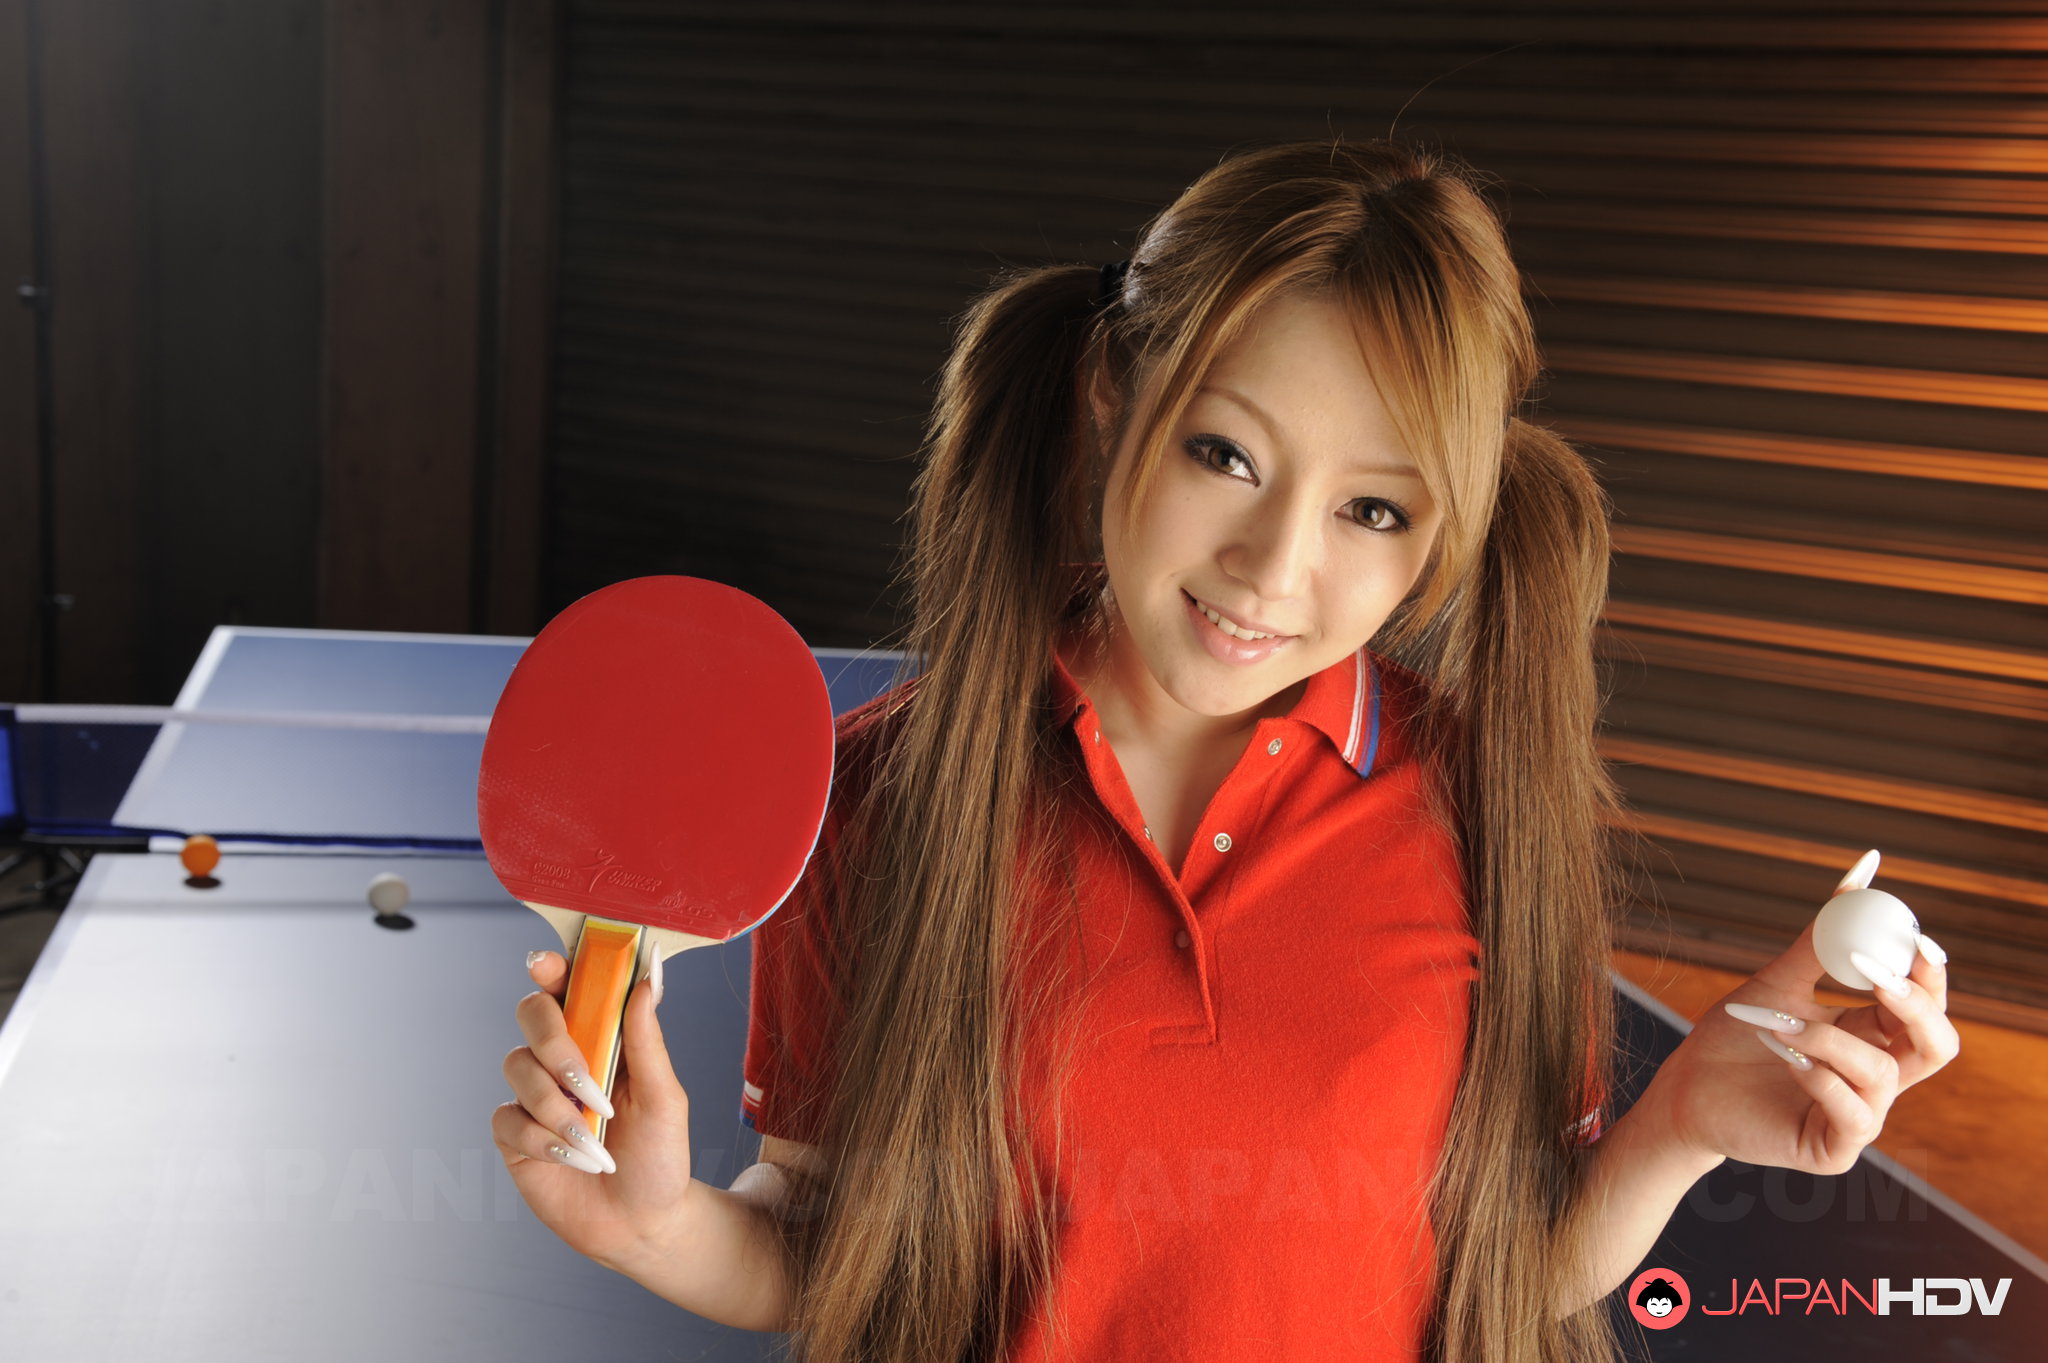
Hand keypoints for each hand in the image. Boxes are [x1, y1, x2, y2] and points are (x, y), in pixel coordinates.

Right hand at [491, 950, 701, 1270]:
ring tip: (595, 1140)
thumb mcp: (664, 1097)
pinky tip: (575, 1160)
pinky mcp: (513, 1134)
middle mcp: (561, 1058)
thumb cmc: (659, 1155)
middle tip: (587, 1080)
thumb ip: (647, 1039)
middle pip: (531, 1015)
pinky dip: (543, 1139)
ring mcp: (534, 1094)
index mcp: (601, 1037)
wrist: (641, 1222)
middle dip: (555, 1043)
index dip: (551, 968)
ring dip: (558, 1106)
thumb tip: (648, 978)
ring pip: (517, 1067)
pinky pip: (508, 1118)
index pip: (568, 987)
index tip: (546, 964)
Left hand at [1649, 902, 1959, 1175]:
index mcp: (1872, 1036)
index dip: (1928, 976)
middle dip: (1916, 1007)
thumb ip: (1821, 939)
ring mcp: (1861, 1116)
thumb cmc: (1736, 1035)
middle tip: (1879, 977)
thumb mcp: (1780, 980)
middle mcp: (1876, 1077)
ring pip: (1883, 1073)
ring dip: (1828, 1039)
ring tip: (1778, 1023)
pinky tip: (1784, 1057)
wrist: (1684, 1088)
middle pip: (1937, 1046)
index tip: (1915, 938)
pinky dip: (1820, 1077)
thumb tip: (1858, 876)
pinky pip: (1854, 1114)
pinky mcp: (1835, 1150)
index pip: (1924, 1007)